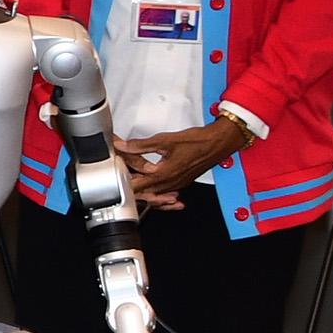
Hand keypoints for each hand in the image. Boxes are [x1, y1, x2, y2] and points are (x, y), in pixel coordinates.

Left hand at [116, 120, 243, 209]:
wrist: (219, 143)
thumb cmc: (198, 142)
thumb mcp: (165, 141)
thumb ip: (141, 145)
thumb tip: (123, 145)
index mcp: (162, 175)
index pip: (135, 185)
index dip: (122, 179)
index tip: (113, 172)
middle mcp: (169, 183)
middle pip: (143, 191)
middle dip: (130, 184)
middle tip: (119, 175)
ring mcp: (177, 184)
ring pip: (154, 192)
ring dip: (143, 188)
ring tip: (131, 179)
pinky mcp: (182, 181)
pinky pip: (165, 190)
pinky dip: (157, 190)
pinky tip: (153, 184)